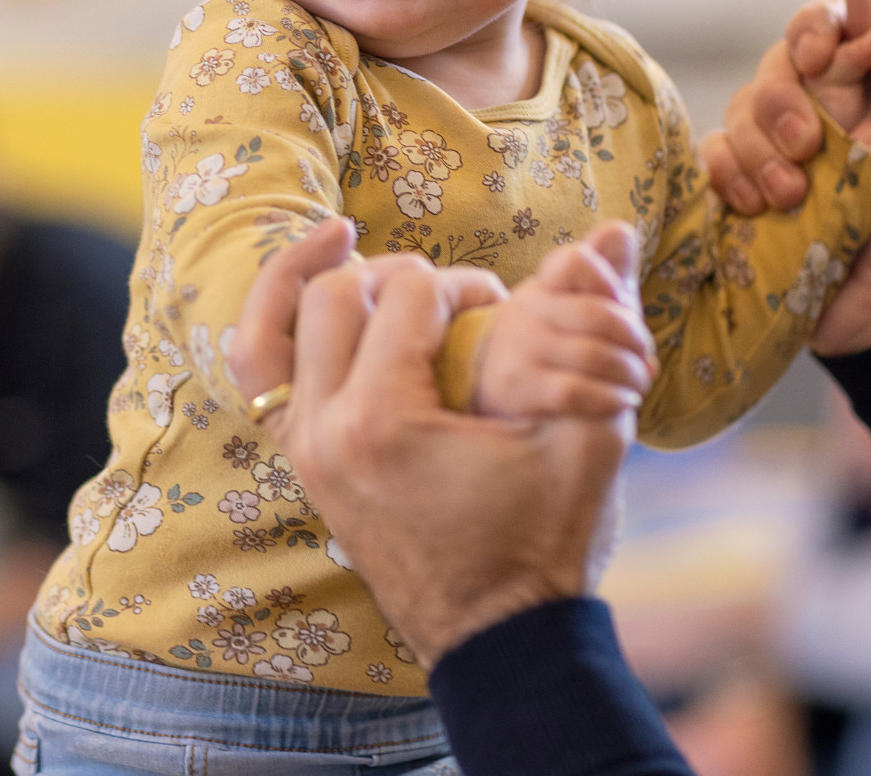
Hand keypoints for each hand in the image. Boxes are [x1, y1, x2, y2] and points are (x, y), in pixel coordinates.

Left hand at [229, 243, 631, 668]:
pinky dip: (275, 325)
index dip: (467, 285)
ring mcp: (301, 451)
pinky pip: (259, 377)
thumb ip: (597, 328)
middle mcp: (324, 432)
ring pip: (272, 328)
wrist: (499, 638)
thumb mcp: (587, 434)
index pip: (411, 296)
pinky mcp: (299, 464)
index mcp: (384, 422)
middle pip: (335, 296)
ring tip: (344, 238)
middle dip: (400, 277)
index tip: (505, 311)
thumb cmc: (545, 542)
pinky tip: (311, 290)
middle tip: (455, 297)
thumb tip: (611, 233)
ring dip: (314, 281)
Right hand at [473, 223, 655, 423]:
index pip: (575, 262)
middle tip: (645, 358)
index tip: (621, 304)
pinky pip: (575, 391)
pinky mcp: (516, 386)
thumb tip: (619, 228)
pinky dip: (610, 398)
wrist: (500, 388)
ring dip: (629, 374)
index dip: (608, 283)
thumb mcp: (582, 302)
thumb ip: (607, 267)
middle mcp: (526, 309)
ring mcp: (517, 347)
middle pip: (597, 314)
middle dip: (635, 340)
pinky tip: (623, 401)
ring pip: (592, 355)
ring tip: (639, 383)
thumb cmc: (558, 342)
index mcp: (545, 285)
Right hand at [699, 0, 870, 354]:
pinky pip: (713, 156)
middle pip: (775, 63)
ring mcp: (782, 148)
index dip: (816, 28)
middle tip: (813, 147)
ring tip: (795, 195)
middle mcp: (826, 106)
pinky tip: (762, 208)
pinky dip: (730, 176)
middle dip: (785, 101)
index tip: (826, 56)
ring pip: (739, 109)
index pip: (826, 22)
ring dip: (761, 150)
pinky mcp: (749, 187)